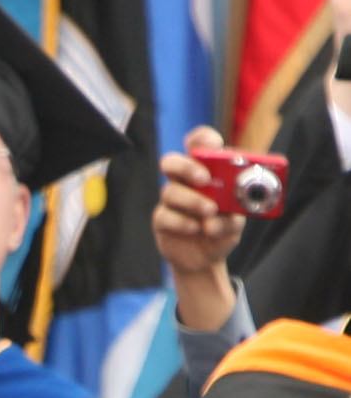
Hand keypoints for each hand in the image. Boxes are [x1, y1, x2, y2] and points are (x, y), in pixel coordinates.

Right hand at [153, 127, 244, 329]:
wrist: (206, 258)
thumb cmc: (222, 229)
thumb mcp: (236, 222)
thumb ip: (231, 216)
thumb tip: (214, 217)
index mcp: (206, 169)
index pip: (197, 143)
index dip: (202, 139)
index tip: (214, 146)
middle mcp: (184, 181)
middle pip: (171, 162)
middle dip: (187, 167)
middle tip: (205, 179)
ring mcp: (171, 201)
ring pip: (169, 191)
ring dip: (192, 200)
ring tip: (209, 212)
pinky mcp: (161, 220)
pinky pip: (165, 216)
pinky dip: (181, 222)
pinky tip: (196, 229)